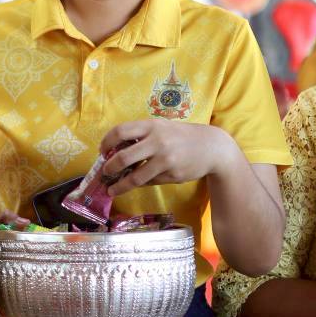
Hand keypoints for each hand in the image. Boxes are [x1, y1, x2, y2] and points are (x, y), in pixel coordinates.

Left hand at [100, 121, 240, 197]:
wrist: (213, 147)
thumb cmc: (181, 136)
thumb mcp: (161, 128)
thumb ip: (141, 137)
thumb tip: (115, 153)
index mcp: (151, 126)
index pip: (120, 131)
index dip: (106, 142)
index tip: (102, 152)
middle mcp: (157, 141)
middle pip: (123, 158)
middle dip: (109, 168)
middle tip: (104, 173)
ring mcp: (165, 160)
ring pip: (135, 177)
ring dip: (120, 186)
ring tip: (112, 190)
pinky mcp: (173, 174)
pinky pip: (150, 182)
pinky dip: (142, 183)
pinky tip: (139, 182)